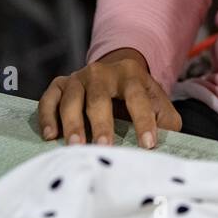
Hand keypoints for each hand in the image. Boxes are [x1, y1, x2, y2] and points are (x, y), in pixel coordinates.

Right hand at [38, 48, 180, 148]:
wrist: (115, 70)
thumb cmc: (137, 94)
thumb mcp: (157, 101)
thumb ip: (166, 119)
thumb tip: (169, 142)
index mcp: (131, 75)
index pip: (137, 96)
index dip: (143, 120)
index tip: (148, 144)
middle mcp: (101, 72)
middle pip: (99, 97)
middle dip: (102, 123)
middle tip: (104, 146)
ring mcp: (78, 77)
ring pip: (72, 98)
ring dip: (72, 122)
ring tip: (75, 146)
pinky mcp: (60, 84)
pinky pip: (49, 98)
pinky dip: (47, 116)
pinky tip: (51, 135)